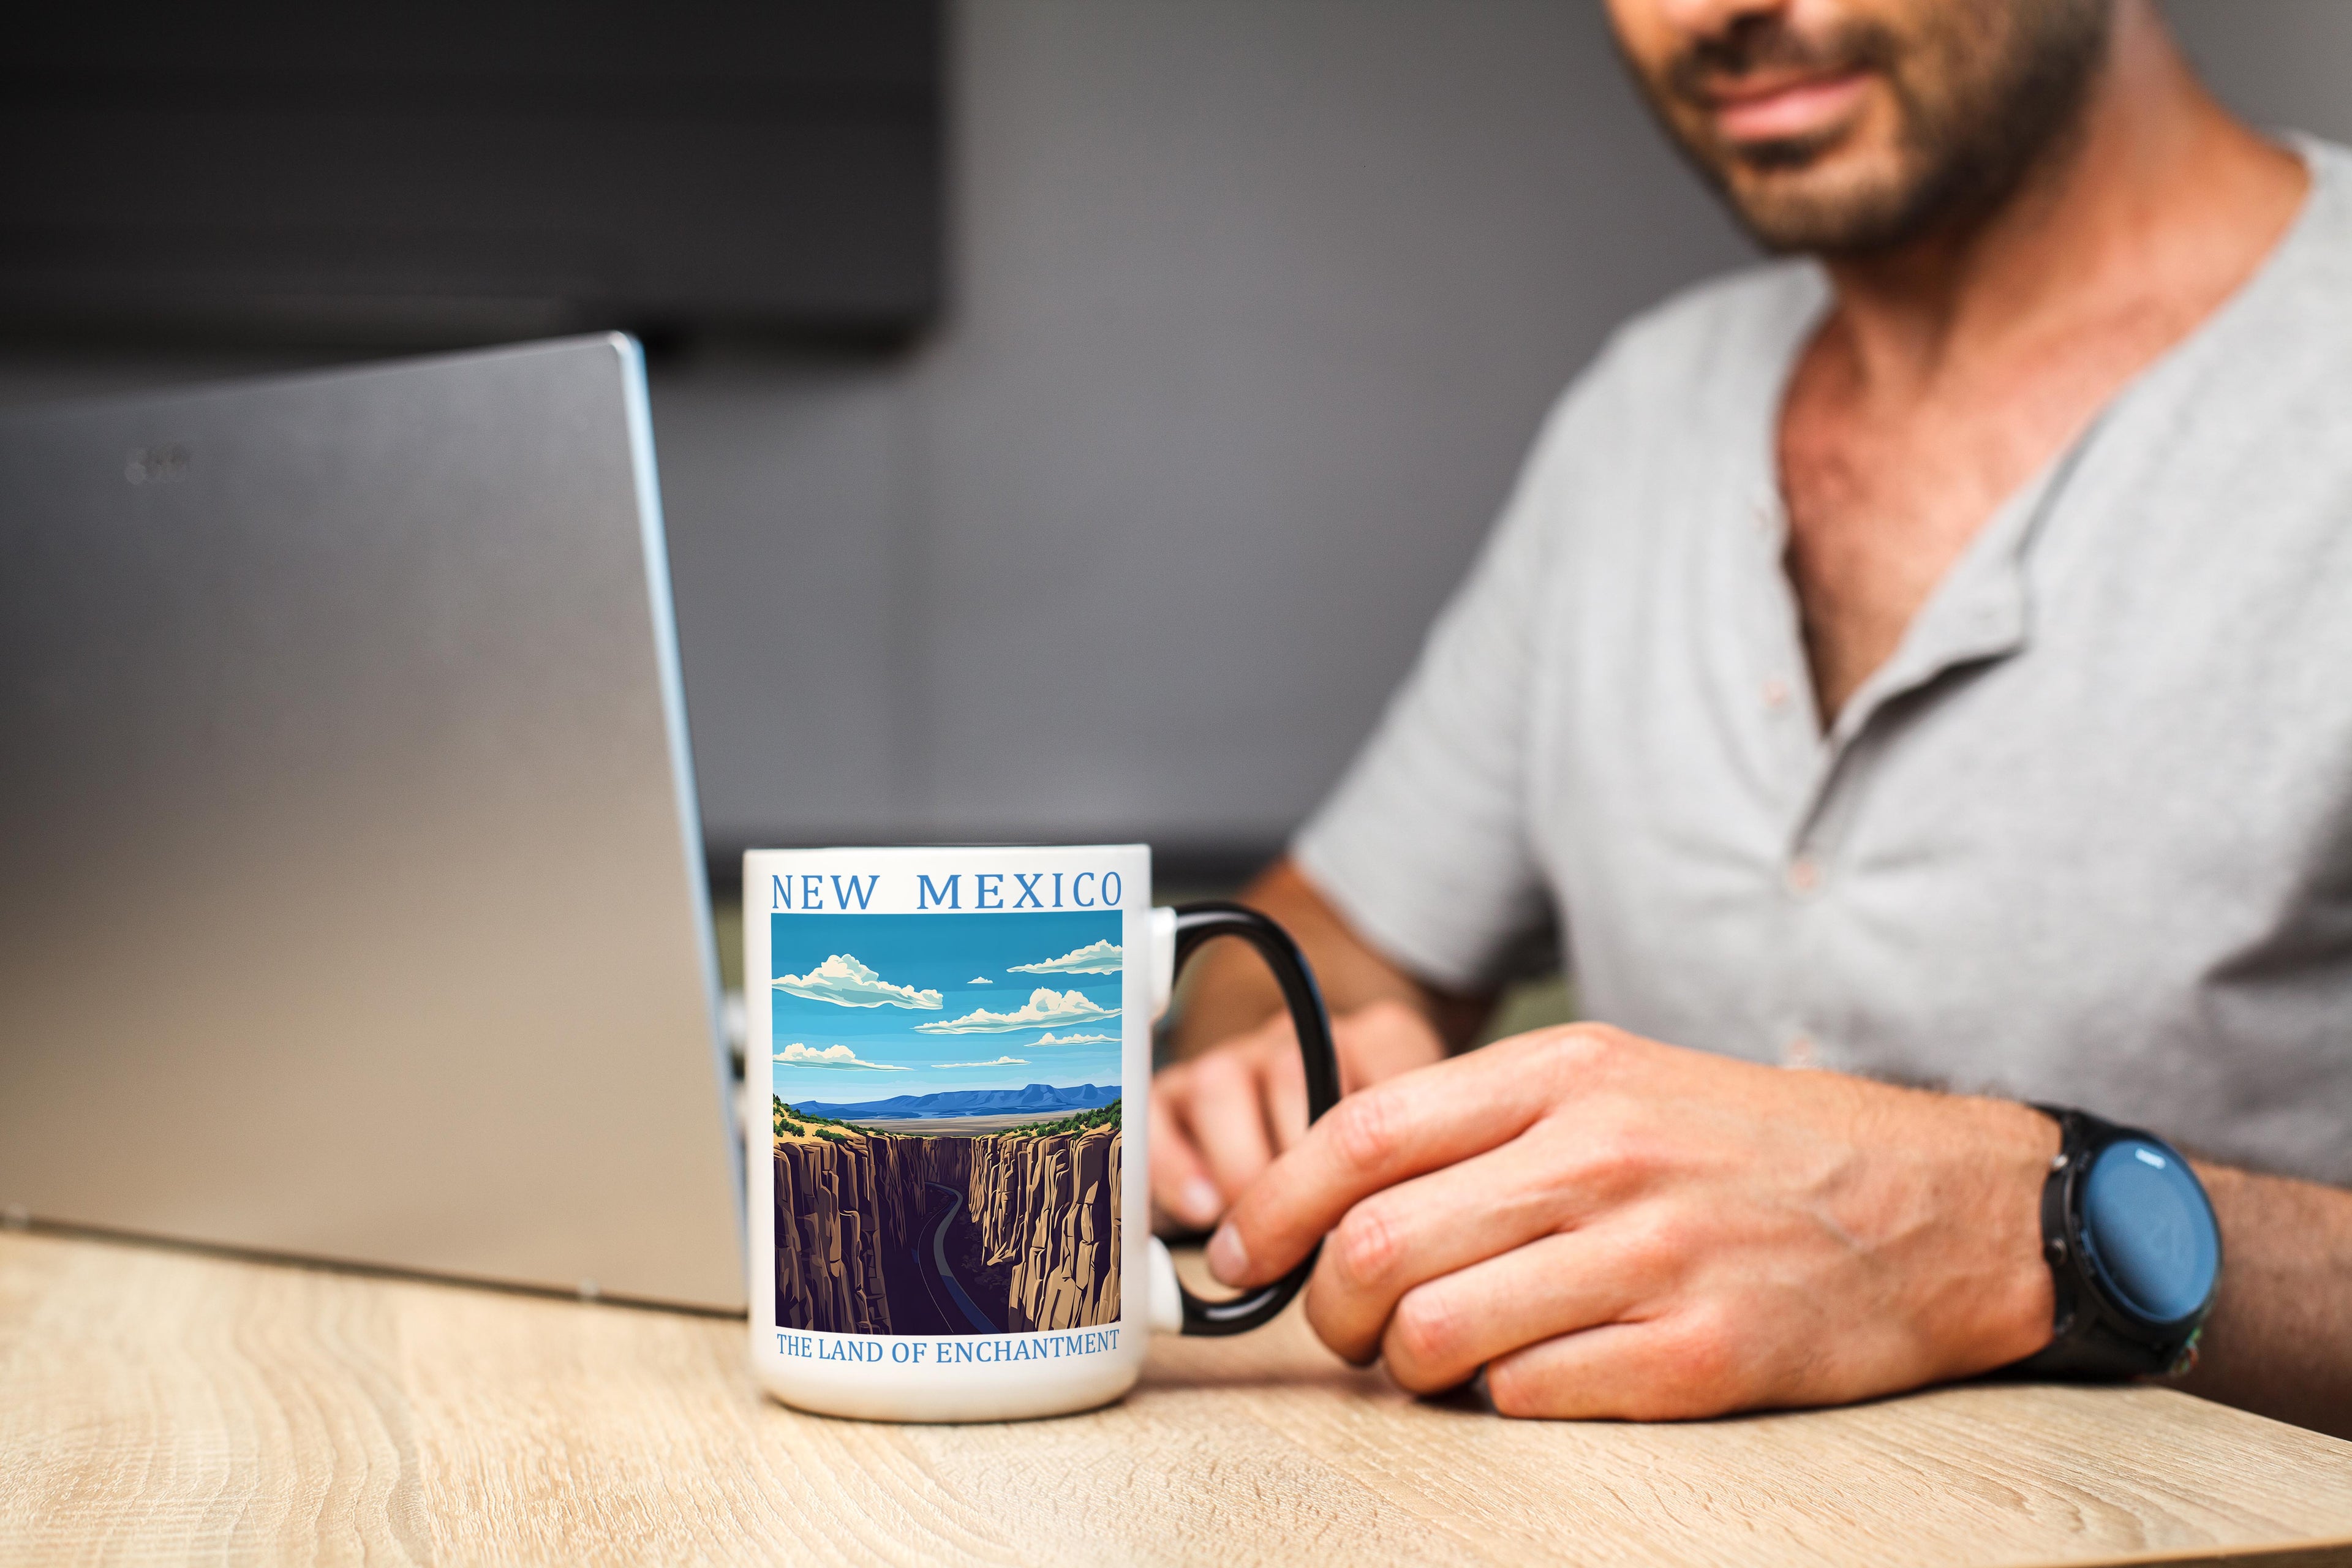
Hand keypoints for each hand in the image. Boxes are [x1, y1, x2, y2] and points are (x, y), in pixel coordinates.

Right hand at [1150, 998, 1445, 1230]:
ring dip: (1240, 1168)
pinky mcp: (1175, 1096)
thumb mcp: (1416, 1161)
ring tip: (1260, 1231)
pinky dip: (1174, 1166)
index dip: (1378, 1147)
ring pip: (1219, 1085)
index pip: (1384, 1068)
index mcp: (1373, 1042)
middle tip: (1314, 1230)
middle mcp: (1298, 1040)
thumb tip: (1393, 1236)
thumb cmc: (1375, 1170)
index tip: (1378, 1211)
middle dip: (1300, 1165)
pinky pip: (1155, 1115)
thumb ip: (1415, 1178)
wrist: (1313, 1155)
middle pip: (1289, 1073)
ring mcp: (1233, 1061)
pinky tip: (1204, 1211)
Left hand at [1203, 1024, 2059, 1418]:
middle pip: (1375, 1246)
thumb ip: (1483, 1129)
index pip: (1361, 1135)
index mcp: (1568, 1075)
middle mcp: (1601, 1156)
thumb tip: (1339, 1199)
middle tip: (1342, 1328)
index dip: (1272, 1206)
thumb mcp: (1619, 1083)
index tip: (1237, 1257)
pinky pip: (1526, 1399)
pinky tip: (1535, 1374)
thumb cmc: (1752, 1146)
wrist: (1937, 1204)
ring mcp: (1652, 1258)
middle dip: (1325, 1310)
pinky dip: (1502, 1400)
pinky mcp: (1699, 1356)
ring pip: (1432, 1335)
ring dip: (1403, 1368)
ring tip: (1435, 1358)